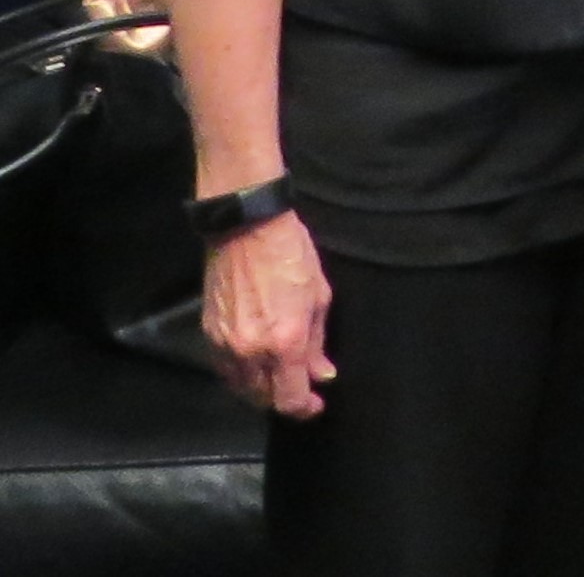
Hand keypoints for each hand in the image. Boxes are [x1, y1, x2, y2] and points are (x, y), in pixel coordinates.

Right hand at [201, 209, 334, 416]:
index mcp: (285, 342)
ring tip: (278, 377)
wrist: (246, 228)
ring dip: (261, 390)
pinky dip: (240, 375)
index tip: (316, 404)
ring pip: (241, 389)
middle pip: (263, 399)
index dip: (305, 408)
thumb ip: (317, 342)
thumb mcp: (319, 296)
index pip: (290, 398)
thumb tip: (322, 374)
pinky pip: (224, 371)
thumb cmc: (292, 256)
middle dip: (283, 399)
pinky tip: (255, 364)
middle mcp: (251, 352)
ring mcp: (225, 346)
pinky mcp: (208, 336)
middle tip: (299, 388)